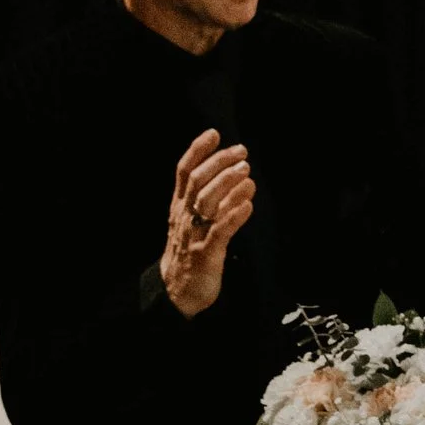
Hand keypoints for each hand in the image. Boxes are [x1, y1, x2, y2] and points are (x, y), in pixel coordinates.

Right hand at [160, 128, 254, 315]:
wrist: (177, 291)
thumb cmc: (189, 251)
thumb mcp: (193, 221)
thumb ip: (208, 198)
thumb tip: (233, 173)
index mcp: (180, 206)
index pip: (184, 172)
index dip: (197, 151)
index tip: (214, 133)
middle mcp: (185, 216)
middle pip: (197, 182)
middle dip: (219, 163)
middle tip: (241, 152)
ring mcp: (194, 234)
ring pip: (207, 203)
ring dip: (228, 185)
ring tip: (247, 173)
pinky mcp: (206, 254)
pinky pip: (220, 232)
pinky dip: (234, 216)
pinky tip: (248, 204)